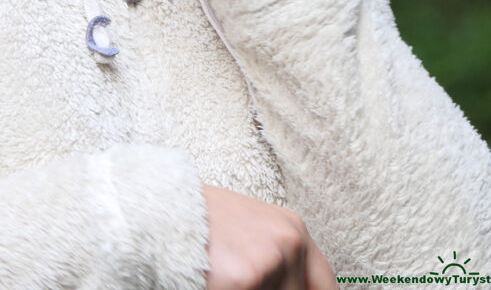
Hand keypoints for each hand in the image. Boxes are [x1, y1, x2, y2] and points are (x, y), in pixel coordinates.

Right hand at [204, 184, 336, 289]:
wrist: (165, 209)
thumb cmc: (205, 225)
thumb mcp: (253, 235)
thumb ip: (283, 263)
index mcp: (294, 230)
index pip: (325, 286)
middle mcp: (290, 241)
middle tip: (243, 281)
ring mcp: (272, 259)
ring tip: (226, 276)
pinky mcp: (249, 278)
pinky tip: (216, 279)